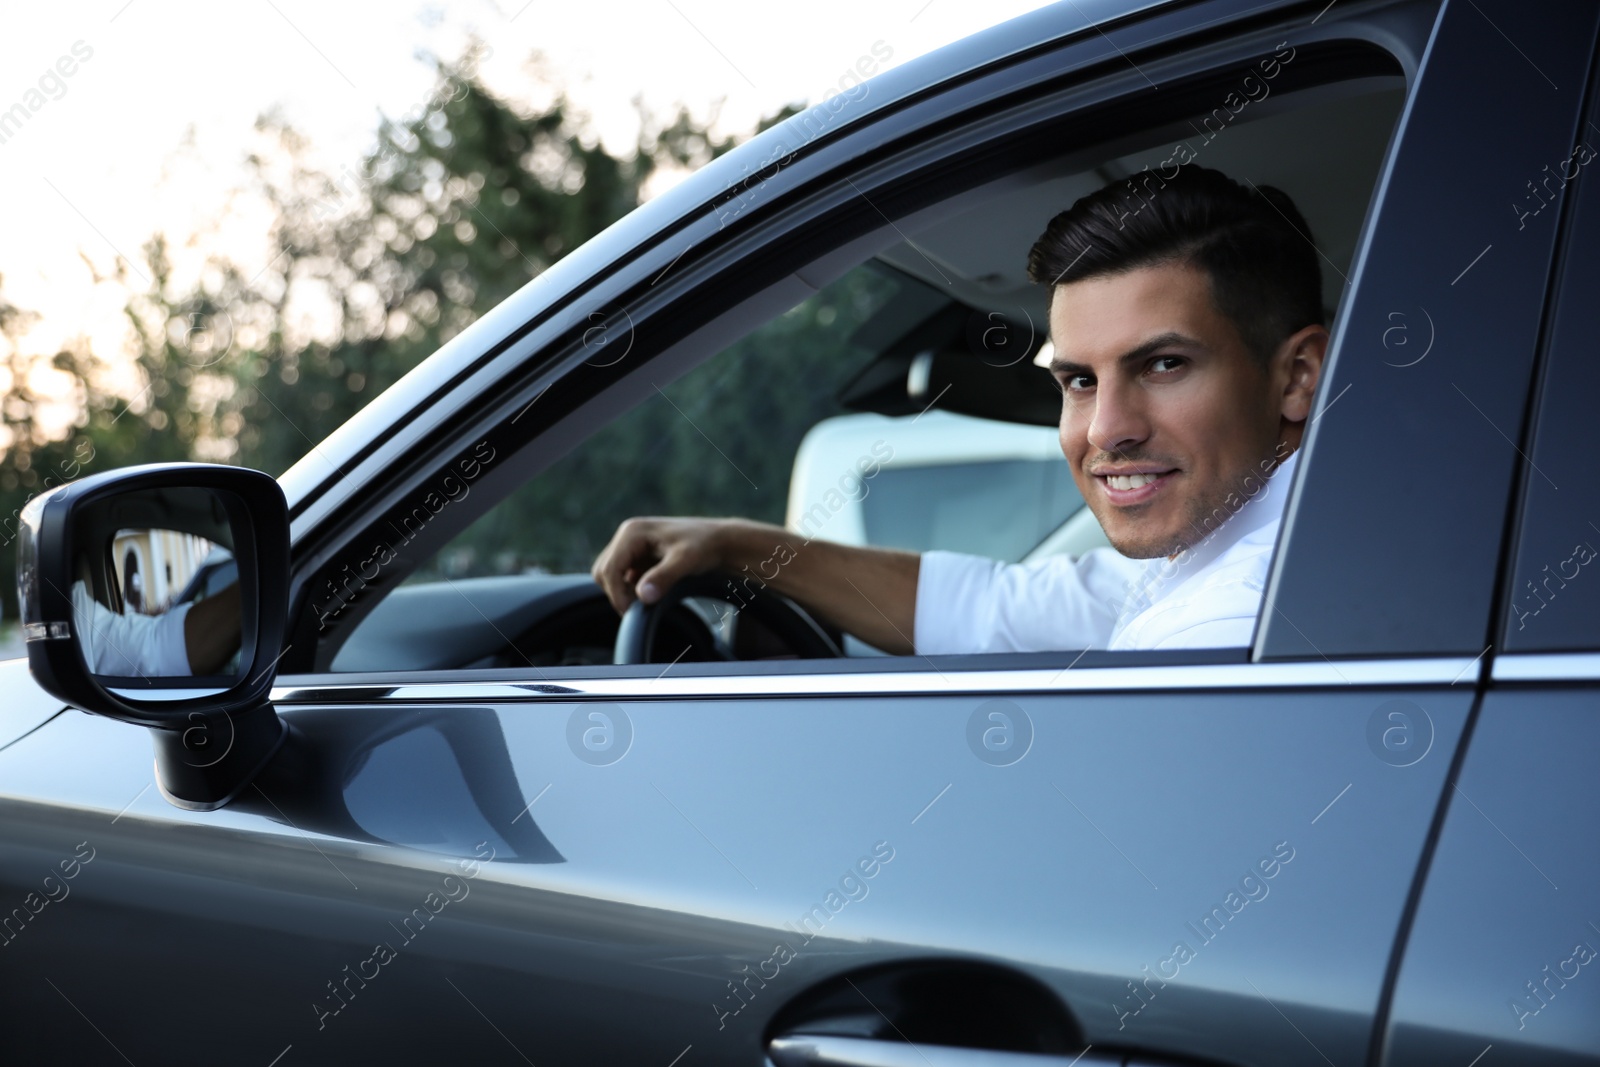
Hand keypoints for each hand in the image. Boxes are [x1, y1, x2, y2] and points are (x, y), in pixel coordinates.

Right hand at [591, 517, 732, 615]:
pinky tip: (650, 594)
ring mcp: (632, 547)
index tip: (631, 612)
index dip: (616, 594)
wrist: (720, 541)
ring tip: (646, 602)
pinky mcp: (638, 557)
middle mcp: (628, 536)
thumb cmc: (704, 546)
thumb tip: (641, 596)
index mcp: (632, 532)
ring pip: (611, 576)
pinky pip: (623, 578)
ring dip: (622, 592)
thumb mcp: (685, 561)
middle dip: (617, 594)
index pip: (609, 569)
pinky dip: (630, 590)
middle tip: (637, 610)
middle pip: (604, 572)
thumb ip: (663, 578)